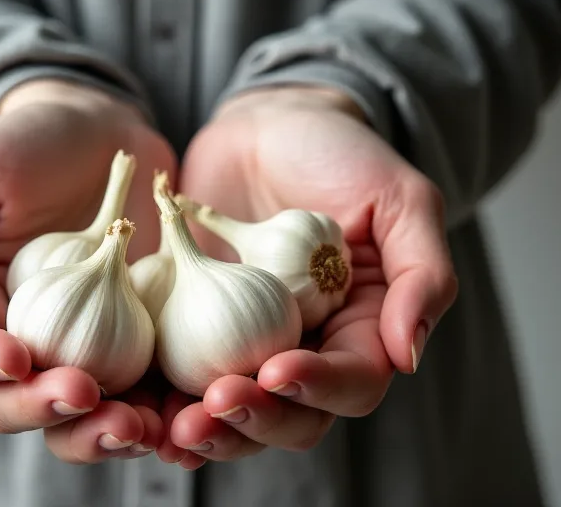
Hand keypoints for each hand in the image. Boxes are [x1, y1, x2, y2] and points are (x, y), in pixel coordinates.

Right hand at [0, 79, 176, 462]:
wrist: (106, 138)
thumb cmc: (25, 146)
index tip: (13, 356)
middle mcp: (15, 343)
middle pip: (11, 403)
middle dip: (43, 408)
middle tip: (82, 393)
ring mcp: (76, 355)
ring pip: (74, 418)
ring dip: (100, 432)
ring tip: (134, 424)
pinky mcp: (133, 355)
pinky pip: (138, 399)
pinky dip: (154, 418)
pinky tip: (173, 418)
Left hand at [158, 86, 458, 462]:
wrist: (266, 127)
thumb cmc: (339, 155)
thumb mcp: (398, 200)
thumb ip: (421, 274)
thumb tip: (409, 358)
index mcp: (361, 331)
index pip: (352, 382)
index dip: (317, 386)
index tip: (274, 370)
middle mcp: (307, 352)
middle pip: (292, 418)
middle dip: (255, 421)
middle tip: (215, 407)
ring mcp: (247, 349)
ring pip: (234, 416)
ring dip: (206, 432)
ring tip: (173, 430)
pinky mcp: (193, 335)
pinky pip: (179, 383)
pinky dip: (161, 407)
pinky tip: (139, 414)